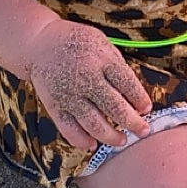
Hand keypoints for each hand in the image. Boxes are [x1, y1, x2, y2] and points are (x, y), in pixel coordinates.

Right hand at [25, 18, 153, 151]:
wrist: (40, 43)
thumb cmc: (78, 44)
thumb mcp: (102, 44)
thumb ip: (118, 67)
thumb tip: (136, 97)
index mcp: (101, 60)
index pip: (127, 84)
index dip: (140, 99)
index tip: (146, 109)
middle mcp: (86, 78)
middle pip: (114, 107)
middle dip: (133, 123)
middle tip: (143, 131)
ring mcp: (69, 94)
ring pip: (94, 123)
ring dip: (111, 136)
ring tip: (122, 141)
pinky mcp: (54, 106)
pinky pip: (69, 129)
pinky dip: (81, 140)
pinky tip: (92, 144)